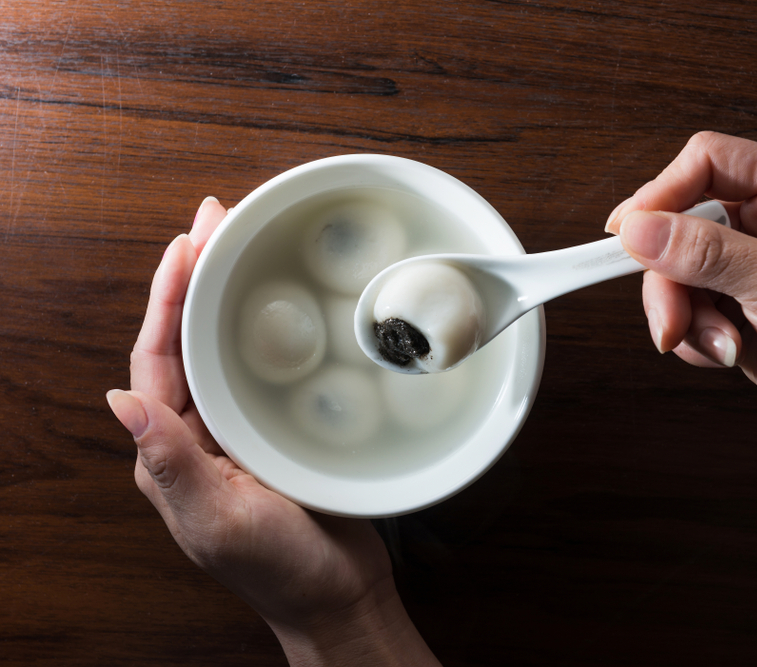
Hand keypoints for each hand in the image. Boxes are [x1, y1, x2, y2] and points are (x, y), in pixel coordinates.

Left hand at [108, 197, 439, 665]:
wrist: (338, 596)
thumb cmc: (282, 569)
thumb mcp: (222, 520)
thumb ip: (173, 464)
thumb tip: (120, 402)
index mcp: (171, 452)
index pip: (156, 359)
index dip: (167, 298)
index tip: (187, 243)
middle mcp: (197, 435)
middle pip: (185, 341)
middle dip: (194, 279)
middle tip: (217, 220)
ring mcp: (237, 432)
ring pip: (223, 348)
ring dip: (228, 296)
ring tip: (242, 245)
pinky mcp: (276, 432)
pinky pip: (262, 369)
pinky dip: (269, 329)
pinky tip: (287, 305)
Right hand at [606, 132, 756, 537]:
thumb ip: (705, 253)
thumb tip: (637, 227)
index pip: (705, 162)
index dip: (661, 194)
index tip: (629, 236)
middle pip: (677, 221)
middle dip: (669, 277)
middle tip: (673, 320)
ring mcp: (748, 263)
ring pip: (672, 270)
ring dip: (683, 315)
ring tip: (722, 346)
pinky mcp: (734, 304)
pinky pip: (682, 307)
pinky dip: (692, 336)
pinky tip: (727, 354)